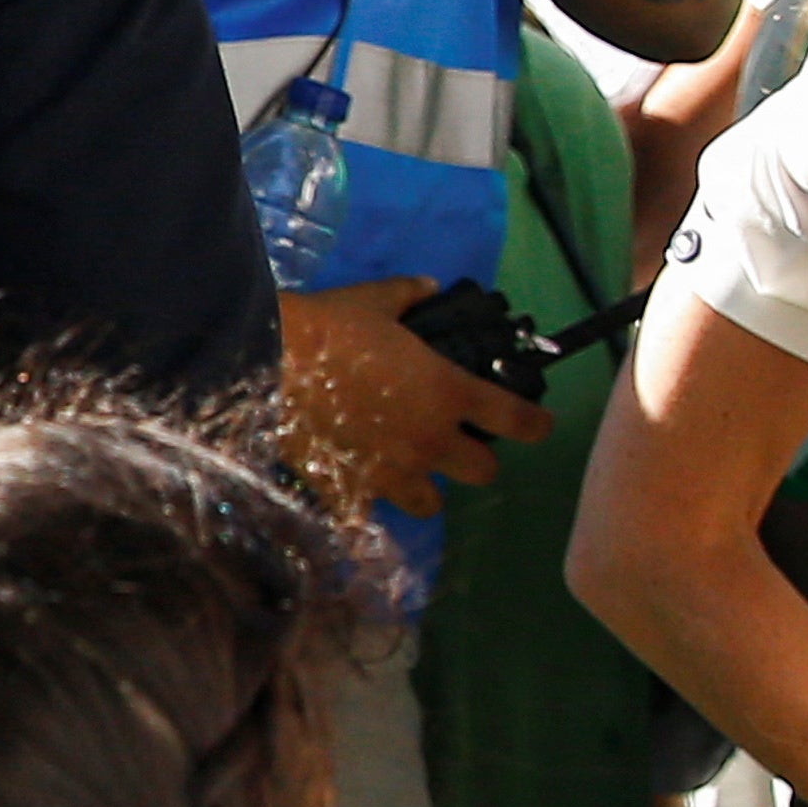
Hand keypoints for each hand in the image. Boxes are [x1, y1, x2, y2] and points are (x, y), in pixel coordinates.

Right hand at [281, 279, 554, 519]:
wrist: (269, 361)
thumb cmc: (329, 326)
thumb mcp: (374, 301)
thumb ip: (409, 296)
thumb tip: (429, 287)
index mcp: (447, 391)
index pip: (516, 419)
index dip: (536, 424)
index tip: (538, 425)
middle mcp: (430, 439)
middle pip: (484, 472)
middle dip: (475, 460)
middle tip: (455, 444)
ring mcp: (391, 472)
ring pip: (431, 505)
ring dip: (425, 490)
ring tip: (404, 471)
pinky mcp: (351, 491)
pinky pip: (367, 519)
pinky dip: (362, 509)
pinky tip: (351, 491)